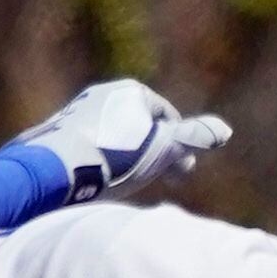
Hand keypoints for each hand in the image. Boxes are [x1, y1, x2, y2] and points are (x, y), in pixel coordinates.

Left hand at [5, 80, 230, 206]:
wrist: (52, 171)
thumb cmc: (113, 159)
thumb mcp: (162, 149)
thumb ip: (194, 138)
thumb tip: (225, 131)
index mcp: (131, 91)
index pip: (168, 118)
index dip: (180, 146)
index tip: (183, 171)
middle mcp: (101, 94)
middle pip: (140, 128)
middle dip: (153, 154)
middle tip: (158, 181)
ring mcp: (75, 113)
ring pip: (113, 139)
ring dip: (125, 160)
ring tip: (127, 186)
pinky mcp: (53, 135)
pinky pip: (88, 149)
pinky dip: (99, 164)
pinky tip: (97, 185)